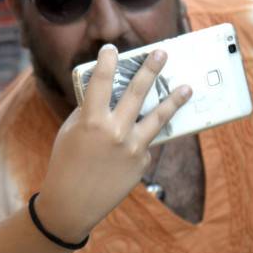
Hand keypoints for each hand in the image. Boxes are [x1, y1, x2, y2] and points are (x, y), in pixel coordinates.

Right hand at [37, 45, 190, 242]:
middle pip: (137, 92)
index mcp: (91, 120)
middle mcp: (115, 131)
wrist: (72, 203)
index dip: (107, 61)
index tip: (112, 49)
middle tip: (162, 53)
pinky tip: (137, 140)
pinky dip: (143, 137)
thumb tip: (109, 96)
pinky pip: (146, 142)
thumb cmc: (66, 163)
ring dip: (173, 100)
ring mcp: (132, 148)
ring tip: (186, 87)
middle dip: (150, 69)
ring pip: (158, 118)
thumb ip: (89, 112)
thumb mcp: (71, 132)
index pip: (101, 81)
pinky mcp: (142, 163)